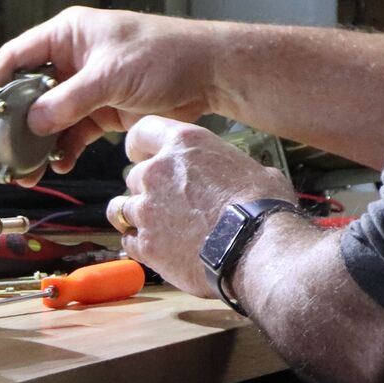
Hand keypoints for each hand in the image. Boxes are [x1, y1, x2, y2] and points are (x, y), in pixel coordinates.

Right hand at [0, 8, 222, 179]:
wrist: (208, 73)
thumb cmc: (164, 55)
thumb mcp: (112, 75)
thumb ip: (70, 100)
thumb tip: (33, 121)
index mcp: (67, 35)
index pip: (16, 57)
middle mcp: (72, 59)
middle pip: (27, 92)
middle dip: (12, 122)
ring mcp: (86, 86)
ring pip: (48, 117)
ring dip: (37, 143)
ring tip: (24, 170)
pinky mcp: (103, 110)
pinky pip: (72, 131)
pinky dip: (63, 149)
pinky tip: (57, 165)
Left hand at [106, 116, 295, 295]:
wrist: (256, 247)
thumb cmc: (262, 207)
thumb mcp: (252, 169)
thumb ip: (228, 168)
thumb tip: (240, 178)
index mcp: (183, 145)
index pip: (141, 131)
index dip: (141, 146)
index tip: (144, 156)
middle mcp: (156, 172)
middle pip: (133, 175)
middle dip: (147, 189)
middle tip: (168, 203)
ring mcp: (147, 209)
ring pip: (121, 208)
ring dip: (136, 216)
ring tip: (156, 227)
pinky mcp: (146, 244)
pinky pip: (128, 240)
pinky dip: (139, 244)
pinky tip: (158, 251)